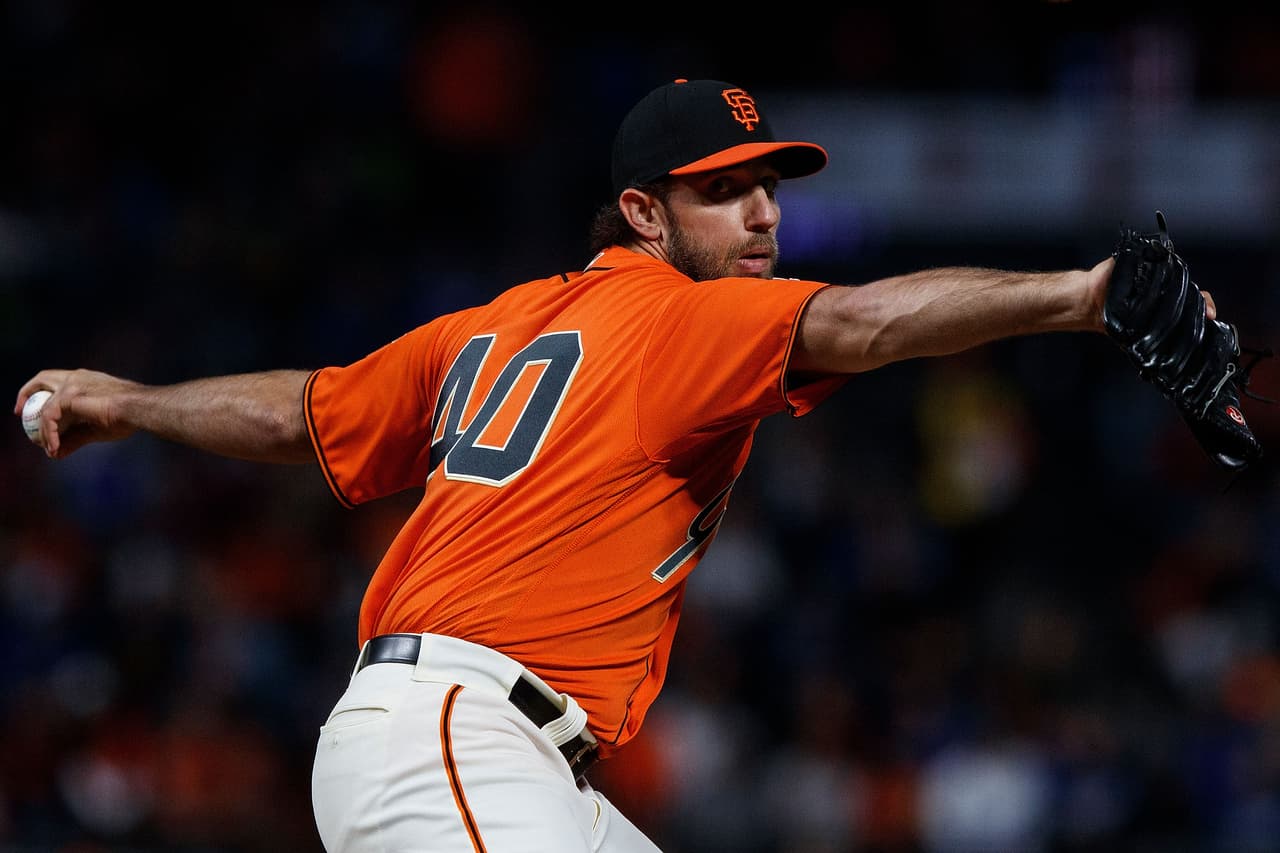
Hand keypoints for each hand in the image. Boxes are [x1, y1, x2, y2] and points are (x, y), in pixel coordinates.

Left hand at [14, 369, 140, 458]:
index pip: (55, 381)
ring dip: (41, 429)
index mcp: (85, 379)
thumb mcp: (95, 429)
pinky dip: (48, 434)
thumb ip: (74, 438)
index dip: (39, 392)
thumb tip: (56, 453)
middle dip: (25, 394)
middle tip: (20, 415)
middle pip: (41, 379)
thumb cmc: (126, 417)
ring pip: (44, 406)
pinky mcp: (69, 396)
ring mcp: (71, 384)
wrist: (138, 410)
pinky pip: (49, 417)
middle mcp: (76, 377)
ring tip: (47, 447)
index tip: (31, 409)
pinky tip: (54, 447)